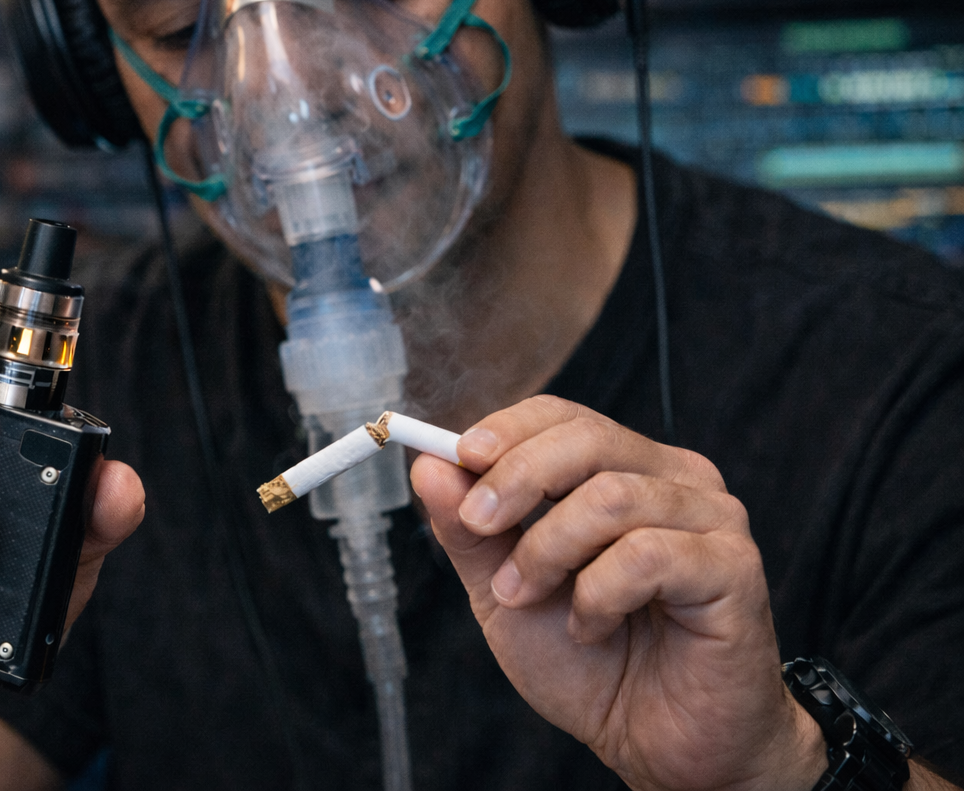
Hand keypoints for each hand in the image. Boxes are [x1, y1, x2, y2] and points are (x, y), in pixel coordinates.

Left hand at [411, 395, 826, 790]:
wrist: (656, 747)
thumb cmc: (593, 666)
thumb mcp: (505, 592)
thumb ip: (470, 532)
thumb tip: (429, 466)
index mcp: (626, 470)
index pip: (564, 416)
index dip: (508, 431)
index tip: (460, 459)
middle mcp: (675, 481)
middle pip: (587, 439)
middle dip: (516, 480)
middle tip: (479, 527)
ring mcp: (712, 520)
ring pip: (609, 497)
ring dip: (548, 552)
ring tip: (532, 599)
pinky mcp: (734, 568)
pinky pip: (649, 555)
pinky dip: (598, 594)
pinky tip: (590, 628)